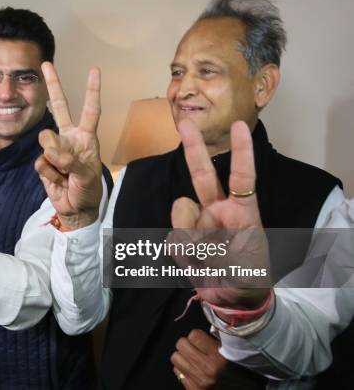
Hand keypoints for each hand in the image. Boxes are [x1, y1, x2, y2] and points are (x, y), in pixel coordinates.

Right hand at [34, 62, 102, 229]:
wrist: (75, 209)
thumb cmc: (87, 190)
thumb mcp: (86, 176)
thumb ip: (69, 160)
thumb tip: (49, 149)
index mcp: (86, 138)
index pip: (90, 111)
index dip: (92, 91)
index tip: (94, 70)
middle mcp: (69, 138)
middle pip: (60, 107)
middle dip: (53, 85)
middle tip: (46, 65)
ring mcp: (54, 149)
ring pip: (46, 144)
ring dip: (55, 162)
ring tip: (66, 175)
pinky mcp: (43, 162)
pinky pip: (40, 163)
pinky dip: (49, 174)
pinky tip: (58, 180)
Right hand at [170, 119, 269, 308]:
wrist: (232, 300)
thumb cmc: (249, 278)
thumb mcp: (245, 267)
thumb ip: (219, 250)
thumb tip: (194, 238)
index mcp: (242, 211)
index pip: (242, 178)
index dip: (241, 153)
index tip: (238, 127)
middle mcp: (217, 210)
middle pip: (203, 174)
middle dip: (194, 147)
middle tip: (185, 122)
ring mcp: (198, 223)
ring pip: (181, 211)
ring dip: (190, 236)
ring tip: (207, 260)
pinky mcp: (182, 238)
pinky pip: (173, 237)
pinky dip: (183, 254)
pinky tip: (197, 265)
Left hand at [171, 330, 265, 389]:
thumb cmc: (240, 370)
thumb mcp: (233, 352)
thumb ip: (216, 341)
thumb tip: (200, 330)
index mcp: (219, 357)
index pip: (194, 335)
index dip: (196, 336)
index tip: (202, 339)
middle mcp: (207, 369)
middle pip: (181, 344)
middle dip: (187, 344)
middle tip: (195, 348)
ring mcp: (199, 381)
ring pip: (175, 357)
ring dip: (183, 356)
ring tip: (192, 358)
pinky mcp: (193, 389)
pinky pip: (177, 372)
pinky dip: (183, 369)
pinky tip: (193, 370)